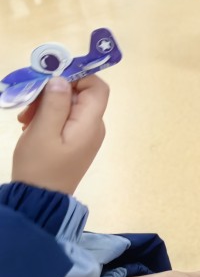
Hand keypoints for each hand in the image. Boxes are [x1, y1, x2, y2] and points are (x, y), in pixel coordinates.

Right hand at [11, 75, 108, 194]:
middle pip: (80, 95)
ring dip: (47, 106)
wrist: (39, 198)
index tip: (49, 81)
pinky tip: (30, 126)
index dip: (76, 77)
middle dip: (53, 93)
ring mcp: (85, 135)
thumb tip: (62, 79)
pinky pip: (65, 120)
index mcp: (91, 123)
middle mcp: (94, 126)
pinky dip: (48, 117)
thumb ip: (55, 103)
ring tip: (25, 119)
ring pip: (69, 106)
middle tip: (28, 105)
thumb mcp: (43, 131)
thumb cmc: (40, 166)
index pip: (97, 87)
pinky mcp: (74, 142)